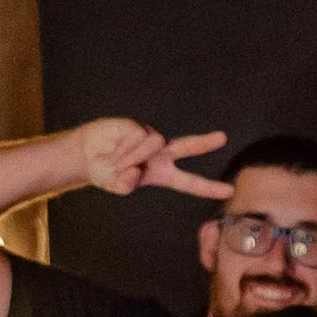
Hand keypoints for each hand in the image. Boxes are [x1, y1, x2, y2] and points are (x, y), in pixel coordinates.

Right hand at [78, 117, 231, 199]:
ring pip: (153, 144)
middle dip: (204, 143)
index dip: (208, 187)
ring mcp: (150, 139)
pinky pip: (138, 137)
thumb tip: (135, 171)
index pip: (189, 182)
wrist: (86, 156)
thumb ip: (126, 185)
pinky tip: (114, 150)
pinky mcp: (137, 126)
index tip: (229, 190)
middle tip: (223, 138)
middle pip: (187, 146)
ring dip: (134, 156)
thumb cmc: (107, 173)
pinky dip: (125, 149)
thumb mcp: (117, 186)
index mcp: (162, 174)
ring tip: (118, 163)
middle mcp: (161, 154)